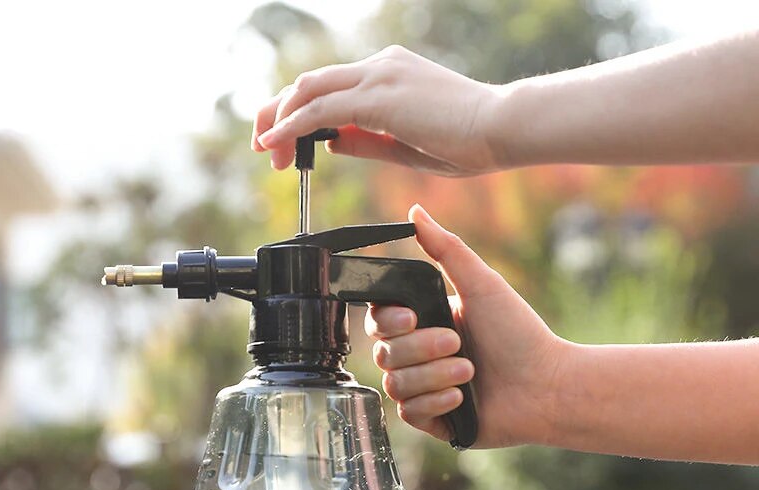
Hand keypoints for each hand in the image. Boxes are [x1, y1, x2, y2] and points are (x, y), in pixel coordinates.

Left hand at [252, 45, 508, 176]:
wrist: (502, 127)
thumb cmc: (467, 141)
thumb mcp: (405, 146)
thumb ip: (365, 141)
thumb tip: (329, 141)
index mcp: (388, 76)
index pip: (331, 89)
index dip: (299, 115)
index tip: (283, 143)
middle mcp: (380, 67)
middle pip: (310, 82)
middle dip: (278, 114)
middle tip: (262, 146)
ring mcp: (379, 76)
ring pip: (309, 89)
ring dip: (279, 119)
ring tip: (263, 148)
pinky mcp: (379, 95)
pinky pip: (322, 108)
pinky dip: (292, 125)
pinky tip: (275, 141)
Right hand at [366, 205, 565, 447]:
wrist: (547, 386)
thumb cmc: (519, 334)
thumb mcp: (481, 285)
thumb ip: (445, 249)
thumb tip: (415, 211)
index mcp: (425, 323)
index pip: (379, 321)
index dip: (388, 320)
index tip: (412, 316)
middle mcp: (420, 357)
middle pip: (384, 353)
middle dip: (421, 348)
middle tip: (458, 343)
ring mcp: (424, 390)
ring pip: (395, 383)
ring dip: (433, 375)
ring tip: (470, 371)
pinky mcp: (433, 421)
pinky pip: (409, 413)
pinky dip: (435, 403)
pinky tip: (463, 398)